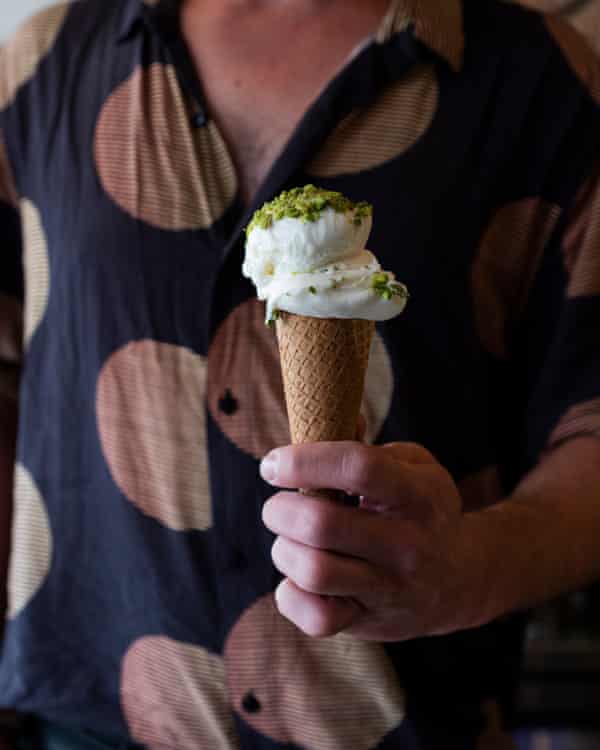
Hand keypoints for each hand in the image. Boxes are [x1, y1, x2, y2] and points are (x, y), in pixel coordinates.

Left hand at [261, 441, 485, 640]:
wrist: (459, 579)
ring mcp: (390, 588)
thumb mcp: (412, 467)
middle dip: (280, 510)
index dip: (305, 460)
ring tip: (290, 541)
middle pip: (321, 524)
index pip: (357, 468)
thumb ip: (365, 445)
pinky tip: (299, 578)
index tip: (274, 463)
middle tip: (278, 506)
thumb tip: (319, 415)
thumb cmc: (421, 510)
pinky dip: (291, 595)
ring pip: (313, 571)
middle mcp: (407, 543)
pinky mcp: (370, 622)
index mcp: (419, 494)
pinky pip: (316, 618)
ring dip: (284, 550)